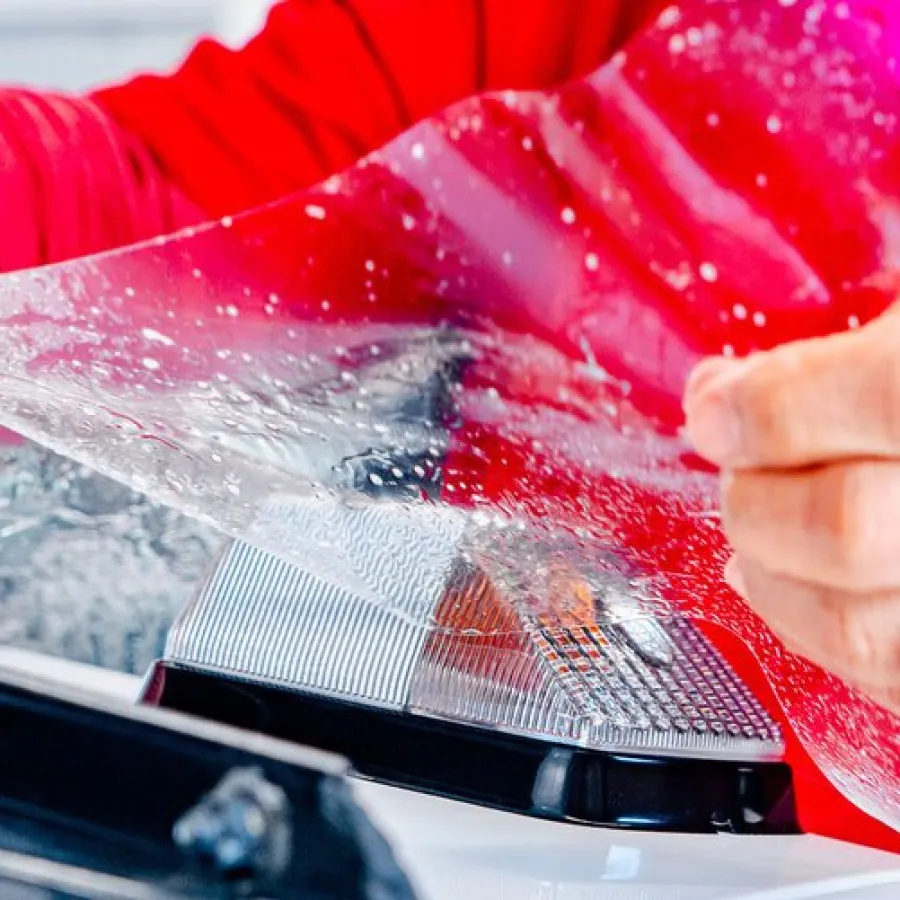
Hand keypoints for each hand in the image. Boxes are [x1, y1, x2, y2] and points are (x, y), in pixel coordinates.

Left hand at [683, 310, 899, 712]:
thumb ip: (838, 360)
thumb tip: (715, 396)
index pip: (888, 396)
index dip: (770, 408)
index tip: (716, 410)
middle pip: (850, 528)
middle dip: (757, 501)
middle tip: (738, 474)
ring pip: (861, 628)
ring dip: (772, 580)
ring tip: (753, 539)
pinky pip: (886, 679)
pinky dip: (817, 633)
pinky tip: (795, 589)